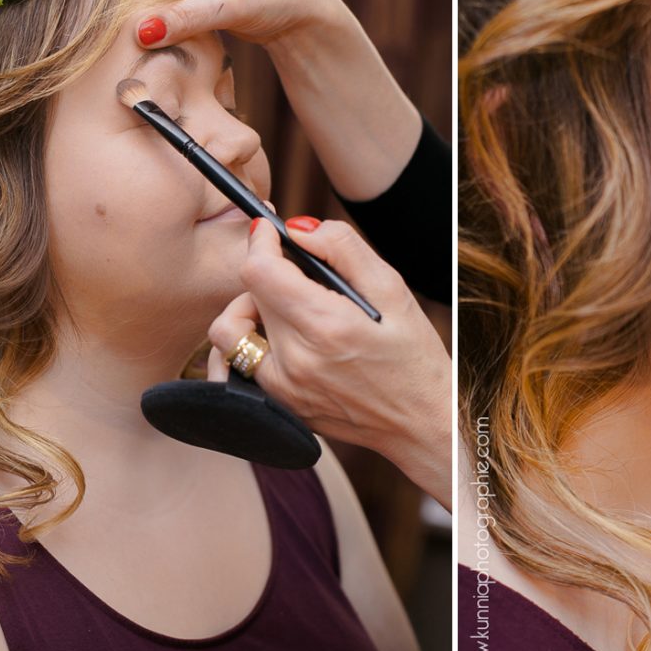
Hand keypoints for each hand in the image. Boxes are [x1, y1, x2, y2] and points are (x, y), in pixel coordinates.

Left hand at [207, 217, 451, 507]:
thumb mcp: (392, 289)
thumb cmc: (412, 354)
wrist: (421, 422)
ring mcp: (282, 388)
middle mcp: (295, 360)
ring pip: (229, 331)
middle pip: (246, 294)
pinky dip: (251, 342)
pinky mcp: (278, 405)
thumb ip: (343, 248)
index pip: (259, 270)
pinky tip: (279, 337)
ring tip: (284, 308)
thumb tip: (298, 228)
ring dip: (248, 309)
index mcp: (325, 326)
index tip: (268, 229)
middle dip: (266, 271)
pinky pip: (238, 365)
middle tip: (297, 272)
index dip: (259, 240)